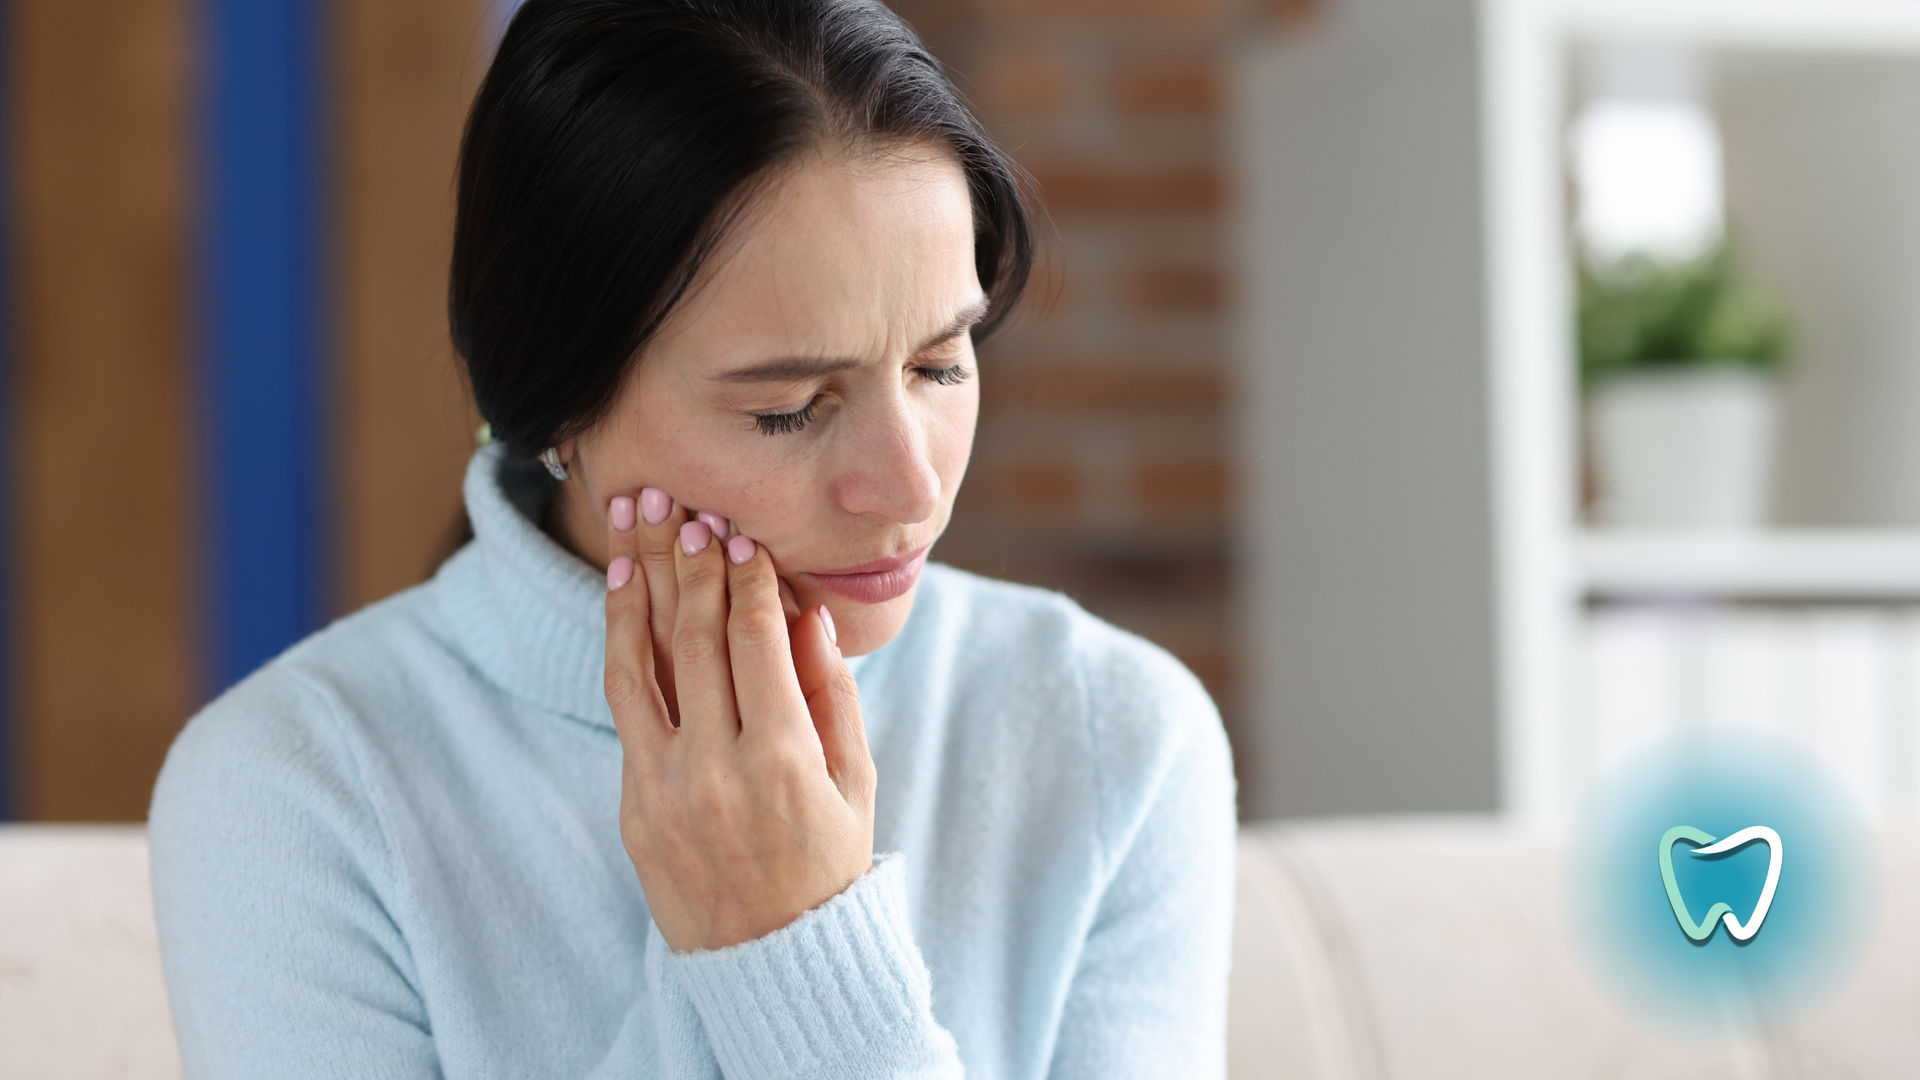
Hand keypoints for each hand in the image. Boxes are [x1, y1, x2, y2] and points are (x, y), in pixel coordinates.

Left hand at [602, 490, 875, 951]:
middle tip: (685, 506)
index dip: (747, 577)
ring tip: (636, 525)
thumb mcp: (855, 781)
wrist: (774, 962)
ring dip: (639, 583)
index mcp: (783, 759)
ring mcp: (665, 786)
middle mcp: (716, 767)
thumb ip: (830, 693)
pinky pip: (627, 705)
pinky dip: (624, 643)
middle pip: (697, 637)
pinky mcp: (634, 802)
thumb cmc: (829, 865)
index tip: (740, 533)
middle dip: (692, 562)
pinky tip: (625, 596)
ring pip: (642, 661)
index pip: (756, 639)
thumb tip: (804, 612)